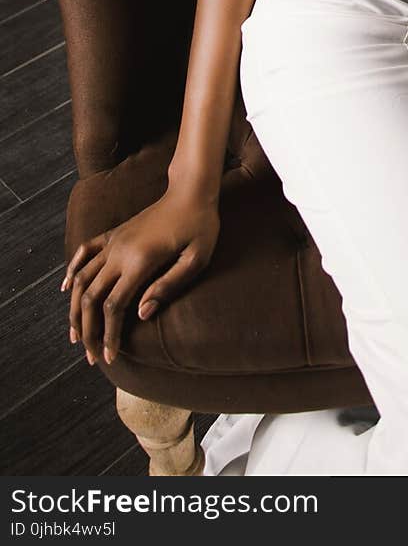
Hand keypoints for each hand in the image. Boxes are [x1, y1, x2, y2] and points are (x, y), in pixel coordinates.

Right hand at [61, 188, 219, 367]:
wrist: (190, 191)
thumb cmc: (200, 226)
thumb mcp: (196, 259)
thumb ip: (168, 286)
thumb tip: (141, 314)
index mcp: (140, 261)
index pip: (114, 306)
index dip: (108, 335)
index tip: (110, 358)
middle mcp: (119, 252)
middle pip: (91, 297)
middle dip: (88, 331)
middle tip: (91, 357)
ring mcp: (114, 241)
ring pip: (81, 278)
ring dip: (75, 309)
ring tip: (75, 335)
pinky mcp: (114, 233)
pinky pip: (84, 251)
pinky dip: (72, 271)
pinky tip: (66, 288)